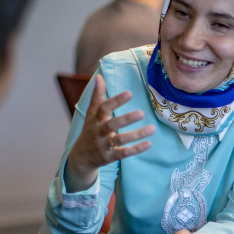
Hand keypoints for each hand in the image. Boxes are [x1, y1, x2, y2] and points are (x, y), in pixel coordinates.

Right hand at [65, 75, 155, 190]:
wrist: (81, 157)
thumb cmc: (90, 131)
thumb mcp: (91, 114)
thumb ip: (97, 96)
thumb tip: (100, 76)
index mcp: (95, 120)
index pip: (103, 108)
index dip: (116, 101)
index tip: (129, 93)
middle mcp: (98, 132)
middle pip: (111, 125)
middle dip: (126, 119)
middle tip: (142, 113)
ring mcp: (104, 145)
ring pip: (120, 140)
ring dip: (136, 135)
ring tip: (152, 128)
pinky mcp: (110, 157)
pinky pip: (124, 153)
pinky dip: (136, 149)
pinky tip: (149, 143)